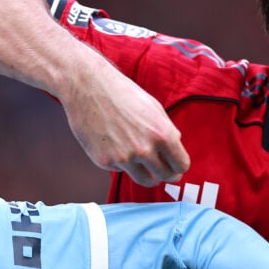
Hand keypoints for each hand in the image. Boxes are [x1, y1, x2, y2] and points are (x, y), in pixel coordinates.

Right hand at [61, 65, 188, 186]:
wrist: (88, 88)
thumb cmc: (122, 93)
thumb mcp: (153, 107)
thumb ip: (167, 130)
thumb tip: (175, 148)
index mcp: (162, 134)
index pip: (181, 164)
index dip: (179, 167)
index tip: (176, 168)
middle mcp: (144, 149)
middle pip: (165, 176)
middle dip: (167, 175)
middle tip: (165, 173)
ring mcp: (124, 158)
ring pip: (145, 180)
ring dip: (149, 176)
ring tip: (147, 169)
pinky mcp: (105, 162)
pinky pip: (121, 169)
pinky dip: (123, 163)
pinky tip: (116, 145)